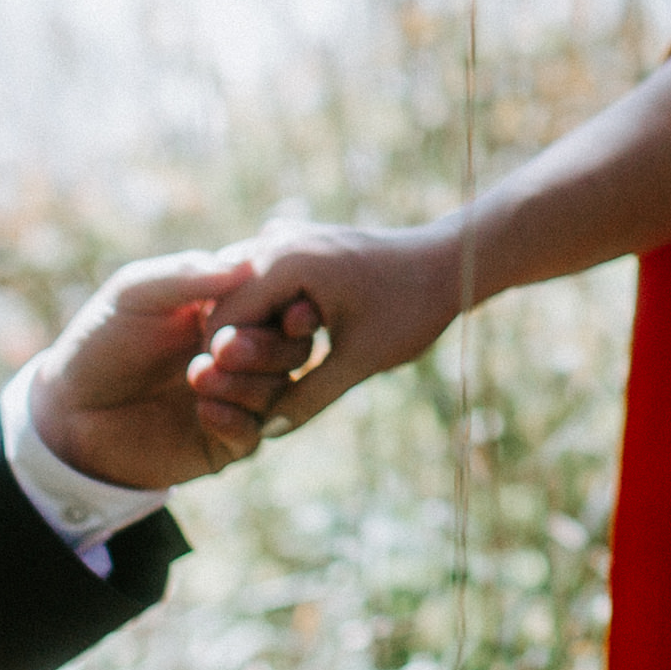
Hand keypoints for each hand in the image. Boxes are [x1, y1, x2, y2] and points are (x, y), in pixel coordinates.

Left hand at [22, 246, 313, 494]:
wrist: (69, 410)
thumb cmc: (100, 340)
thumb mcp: (135, 294)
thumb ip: (186, 276)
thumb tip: (247, 264)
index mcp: (229, 310)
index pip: (279, 303)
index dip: (284, 305)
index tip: (276, 308)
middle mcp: (241, 353)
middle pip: (292, 349)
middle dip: (266, 348)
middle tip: (223, 348)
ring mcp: (235, 398)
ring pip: (278, 392)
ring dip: (246, 384)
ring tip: (198, 378)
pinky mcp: (223, 442)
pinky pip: (254, 435)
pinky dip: (236, 420)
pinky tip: (204, 412)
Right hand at [197, 214, 465, 439]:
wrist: (448, 264)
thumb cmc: (410, 310)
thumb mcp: (361, 359)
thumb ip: (309, 396)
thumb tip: (265, 433)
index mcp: (284, 259)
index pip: (222, 322)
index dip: (227, 367)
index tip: (248, 398)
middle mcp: (275, 238)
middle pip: (224, 306)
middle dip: (238, 350)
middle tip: (268, 385)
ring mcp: (283, 236)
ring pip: (240, 296)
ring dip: (253, 333)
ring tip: (286, 364)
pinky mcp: (294, 243)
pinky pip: (261, 285)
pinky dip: (268, 316)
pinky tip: (293, 343)